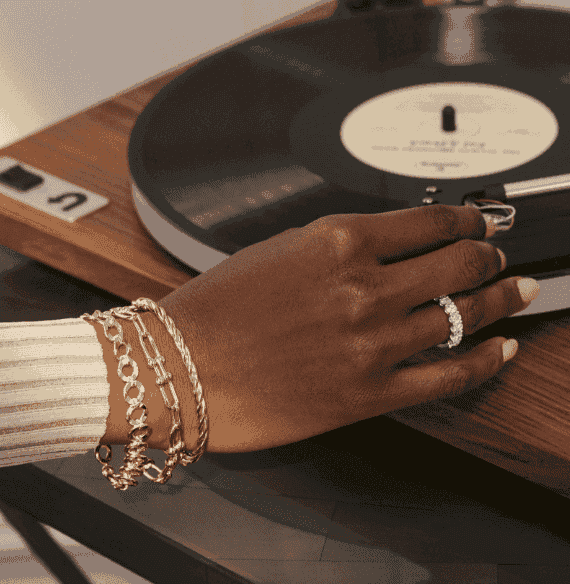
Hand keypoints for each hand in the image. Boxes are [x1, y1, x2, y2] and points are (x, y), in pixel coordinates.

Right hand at [158, 205, 535, 452]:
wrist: (182, 368)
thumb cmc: (215, 310)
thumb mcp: (278, 251)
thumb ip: (336, 247)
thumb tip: (380, 247)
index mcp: (339, 244)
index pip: (430, 222)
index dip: (466, 220)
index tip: (477, 224)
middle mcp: (365, 289)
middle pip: (459, 263)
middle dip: (488, 255)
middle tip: (498, 257)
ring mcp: (374, 343)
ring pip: (465, 314)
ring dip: (500, 300)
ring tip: (515, 293)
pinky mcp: (371, 394)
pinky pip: (450, 375)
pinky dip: (487, 361)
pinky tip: (504, 350)